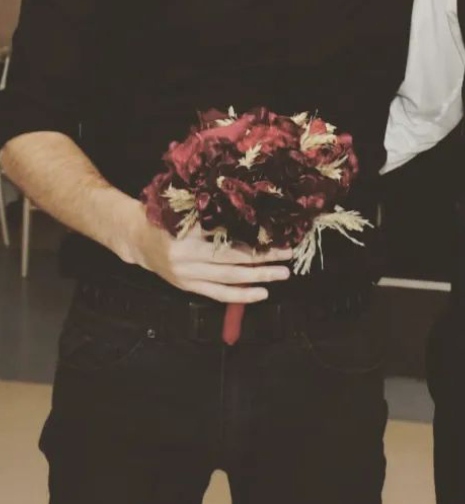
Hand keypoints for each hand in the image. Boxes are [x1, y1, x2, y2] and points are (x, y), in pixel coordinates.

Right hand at [126, 204, 291, 302]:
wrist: (138, 240)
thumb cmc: (165, 217)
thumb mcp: (185, 208)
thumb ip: (210, 212)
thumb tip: (250, 211)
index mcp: (187, 230)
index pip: (226, 233)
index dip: (252, 234)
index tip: (275, 231)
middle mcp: (187, 255)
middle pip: (232, 258)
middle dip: (263, 258)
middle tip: (287, 253)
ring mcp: (187, 274)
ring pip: (229, 278)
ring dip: (258, 277)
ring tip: (282, 274)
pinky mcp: (188, 287)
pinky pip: (218, 294)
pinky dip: (241, 296)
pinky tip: (262, 293)